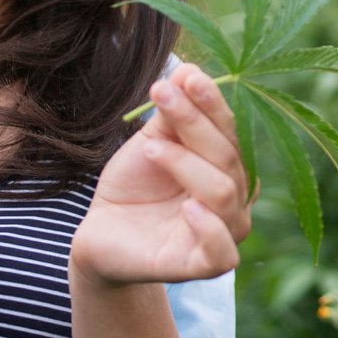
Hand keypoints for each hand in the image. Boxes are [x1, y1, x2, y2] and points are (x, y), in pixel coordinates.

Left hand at [75, 63, 253, 286]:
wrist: (101, 232)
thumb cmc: (133, 185)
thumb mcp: (152, 143)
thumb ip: (173, 115)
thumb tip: (189, 70)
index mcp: (229, 166)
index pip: (231, 131)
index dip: (212, 103)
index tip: (186, 77)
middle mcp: (235, 199)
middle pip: (228, 157)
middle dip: (195, 123)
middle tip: (161, 97)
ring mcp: (222, 234)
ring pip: (223, 193)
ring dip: (187, 164)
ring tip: (152, 149)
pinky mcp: (201, 267)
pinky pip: (222, 252)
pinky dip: (209, 228)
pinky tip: (188, 208)